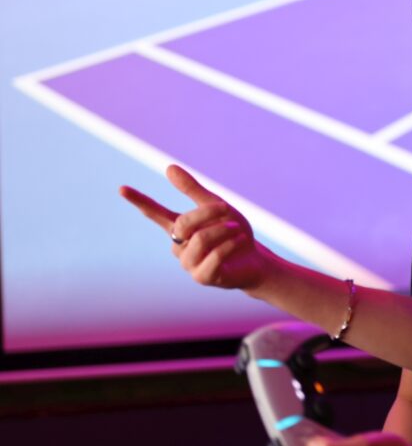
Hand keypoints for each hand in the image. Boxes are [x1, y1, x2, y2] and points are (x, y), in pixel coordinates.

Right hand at [120, 165, 272, 290]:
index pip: (155, 213)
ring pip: (200, 239)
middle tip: (229, 212)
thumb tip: (169, 167)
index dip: (140, 201)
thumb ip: (193, 190)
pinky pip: (213, 256)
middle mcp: (178, 246)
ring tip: (237, 230)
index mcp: (179, 228)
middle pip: (184, 223)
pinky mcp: (201, 277)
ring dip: (223, 231)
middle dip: (209, 214)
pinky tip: (240, 241)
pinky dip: (230, 244)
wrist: (255, 259)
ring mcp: (188, 264)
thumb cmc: (234, 233)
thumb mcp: (218, 207)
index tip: (121, 188)